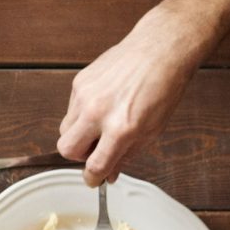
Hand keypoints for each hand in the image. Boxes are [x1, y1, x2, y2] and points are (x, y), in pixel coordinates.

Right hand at [57, 9, 204, 182]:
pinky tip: (103, 103)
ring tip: (101, 124)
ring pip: (65, 129)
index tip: (94, 179)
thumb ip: (127, 154)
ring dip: (79, 134)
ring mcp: (85, 96)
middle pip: (67, 149)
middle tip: (95, 150)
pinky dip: (83, 113)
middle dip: (79, 156)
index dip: (93, 178)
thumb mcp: (153, 129)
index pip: (95, 165)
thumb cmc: (164, 86)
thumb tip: (111, 172)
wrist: (160, 50)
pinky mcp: (79, 82)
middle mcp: (98, 112)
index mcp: (121, 128)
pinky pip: (72, 109)